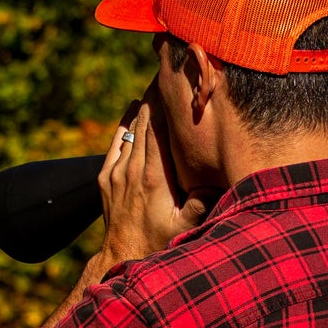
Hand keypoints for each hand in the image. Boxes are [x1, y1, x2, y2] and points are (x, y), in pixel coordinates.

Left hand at [43, 85, 209, 327]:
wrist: (121, 259)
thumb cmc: (160, 245)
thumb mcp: (187, 229)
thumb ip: (203, 204)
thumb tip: (221, 178)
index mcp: (153, 177)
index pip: (157, 126)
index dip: (166, 99)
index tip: (177, 78)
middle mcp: (131, 169)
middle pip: (143, 119)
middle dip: (156, 93)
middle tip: (170, 69)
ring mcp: (115, 171)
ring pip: (130, 125)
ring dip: (143, 104)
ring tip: (157, 83)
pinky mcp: (106, 175)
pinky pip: (118, 138)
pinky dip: (127, 121)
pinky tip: (135, 108)